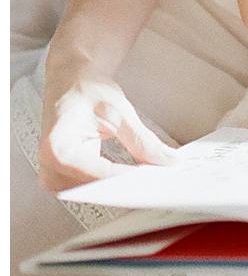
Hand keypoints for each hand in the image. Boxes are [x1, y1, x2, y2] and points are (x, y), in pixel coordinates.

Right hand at [36, 75, 176, 189]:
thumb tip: (167, 161)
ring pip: (96, 193)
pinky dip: (116, 183)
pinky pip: (94, 187)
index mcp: (58, 148)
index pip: (99, 175)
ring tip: (152, 177)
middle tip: (161, 179)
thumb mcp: (119, 111)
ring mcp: (56, 173)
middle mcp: (51, 166)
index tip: (158, 179)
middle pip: (96, 188)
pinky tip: (137, 177)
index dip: (131, 180)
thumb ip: (142, 140)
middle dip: (130, 186)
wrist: (71, 82)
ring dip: (124, 187)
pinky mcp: (66, 176)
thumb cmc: (85, 90)